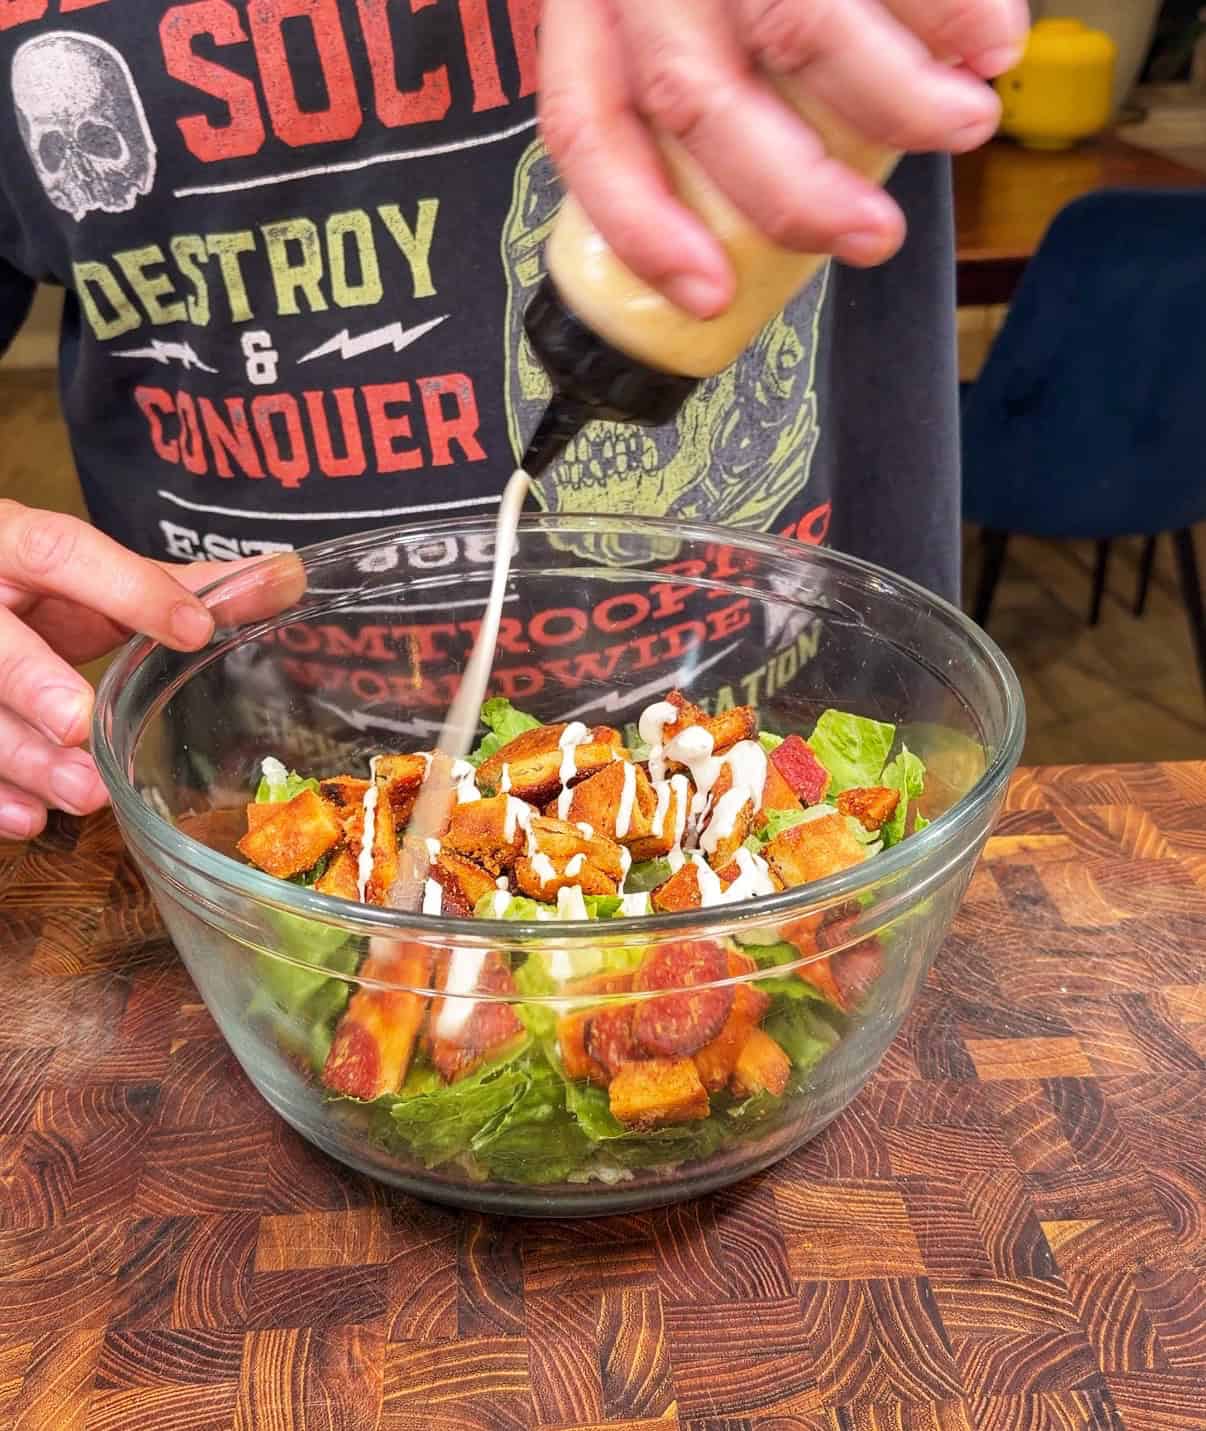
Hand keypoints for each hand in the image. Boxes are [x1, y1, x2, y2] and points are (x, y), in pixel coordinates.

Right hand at [0, 501, 304, 840]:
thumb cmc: (27, 588)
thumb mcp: (88, 578)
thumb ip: (176, 582)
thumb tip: (289, 576)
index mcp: (11, 544)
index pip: (59, 551)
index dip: (125, 588)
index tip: (194, 628)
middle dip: (33, 684)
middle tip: (82, 725)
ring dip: (21, 758)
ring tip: (83, 795)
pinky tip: (31, 821)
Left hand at [539, 0, 1027, 315]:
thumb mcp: (679, 6)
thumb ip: (708, 88)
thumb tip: (784, 215)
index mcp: (595, 3)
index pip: (589, 124)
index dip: (645, 226)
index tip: (712, 293)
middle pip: (697, 97)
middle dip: (795, 192)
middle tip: (872, 238)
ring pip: (798, 22)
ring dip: (897, 98)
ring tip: (964, 126)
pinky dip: (955, 6)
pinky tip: (994, 39)